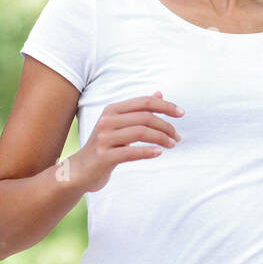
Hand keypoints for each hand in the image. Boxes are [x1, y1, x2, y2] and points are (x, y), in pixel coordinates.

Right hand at [67, 91, 181, 192]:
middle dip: (166, 126)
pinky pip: (131, 152)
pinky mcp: (104, 156)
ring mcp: (104, 138)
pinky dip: (148, 152)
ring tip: (172, 145)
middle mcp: (107, 121)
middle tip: (177, 137)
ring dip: (162, 139)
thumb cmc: (105, 146)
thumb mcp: (120, 124)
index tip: (182, 113)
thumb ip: (138, 110)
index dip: (166, 106)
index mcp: (112, 110)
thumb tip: (159, 94)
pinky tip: (159, 153)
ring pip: (141, 133)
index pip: (144, 102)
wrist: (80, 170)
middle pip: (145, 117)